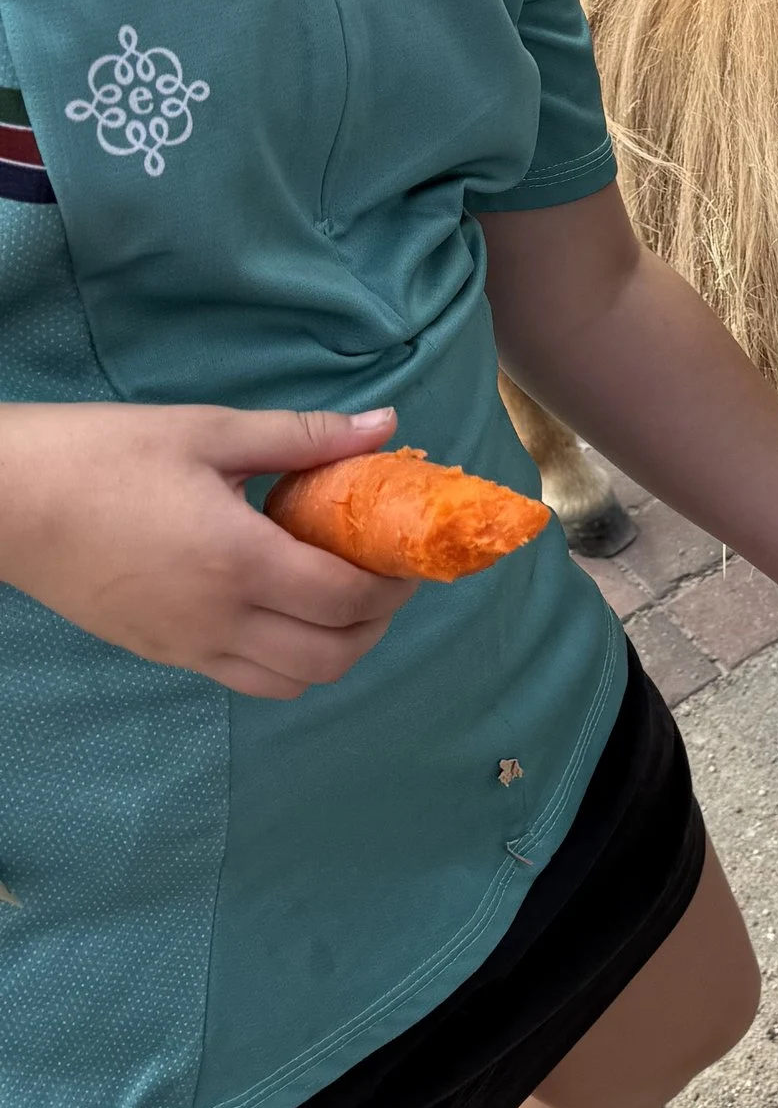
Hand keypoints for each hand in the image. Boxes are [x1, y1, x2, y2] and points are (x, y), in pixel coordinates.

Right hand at [0, 400, 419, 700]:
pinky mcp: (163, 655)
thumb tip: (387, 425)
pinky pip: (247, 680)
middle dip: (376, 622)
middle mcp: (220, 620)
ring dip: (335, 648)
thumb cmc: (103, 455)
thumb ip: (305, 437)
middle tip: (383, 576)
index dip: (394, 583)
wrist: (4, 502)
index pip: (348, 598)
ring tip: (339, 596)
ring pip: (293, 682)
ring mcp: (189, 648)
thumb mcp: (208, 431)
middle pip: (333, 656)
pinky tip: (284, 607)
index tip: (406, 552)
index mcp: (239, 562)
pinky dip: (288, 659)